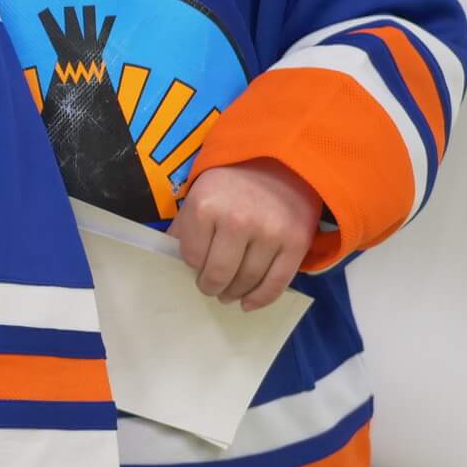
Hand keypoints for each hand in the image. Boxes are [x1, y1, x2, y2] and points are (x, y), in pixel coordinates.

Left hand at [167, 158, 320, 310]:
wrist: (281, 163)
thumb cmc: (233, 182)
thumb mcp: (200, 194)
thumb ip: (184, 227)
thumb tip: (170, 261)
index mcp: (206, 206)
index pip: (192, 257)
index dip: (193, 264)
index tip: (197, 265)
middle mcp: (237, 220)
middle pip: (219, 274)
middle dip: (211, 286)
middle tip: (210, 288)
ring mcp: (269, 233)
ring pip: (247, 282)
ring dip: (234, 294)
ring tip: (228, 294)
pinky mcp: (296, 244)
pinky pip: (276, 284)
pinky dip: (260, 299)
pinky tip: (248, 304)